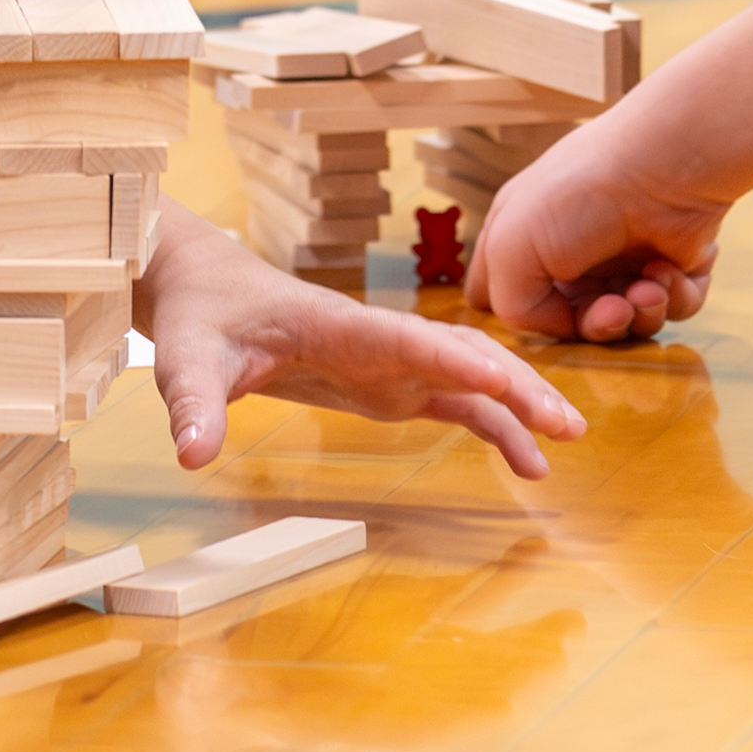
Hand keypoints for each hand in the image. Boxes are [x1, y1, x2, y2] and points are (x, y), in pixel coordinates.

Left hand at [139, 205, 586, 477]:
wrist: (208, 290)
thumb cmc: (201, 315)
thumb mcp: (185, 361)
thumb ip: (194, 405)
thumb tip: (192, 454)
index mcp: (339, 325)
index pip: (405, 339)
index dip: (453, 358)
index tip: (500, 380)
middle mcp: (380, 340)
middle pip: (462, 355)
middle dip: (515, 384)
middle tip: (565, 422)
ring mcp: (392, 361)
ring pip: (472, 376)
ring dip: (520, 403)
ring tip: (567, 440)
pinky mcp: (390, 383)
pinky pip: (455, 402)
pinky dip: (495, 426)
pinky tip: (528, 462)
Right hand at [474, 116, 728, 344]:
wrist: (664, 166)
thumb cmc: (577, 196)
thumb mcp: (508, 249)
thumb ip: (511, 308)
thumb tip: (557, 327)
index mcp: (525, 239)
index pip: (506, 296)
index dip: (521, 317)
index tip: (542, 316)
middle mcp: (574, 252)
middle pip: (575, 323)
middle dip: (596, 325)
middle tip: (615, 310)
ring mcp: (624, 259)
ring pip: (627, 322)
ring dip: (638, 314)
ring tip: (648, 289)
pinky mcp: (674, 263)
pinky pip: (673, 307)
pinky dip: (673, 297)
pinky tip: (668, 270)